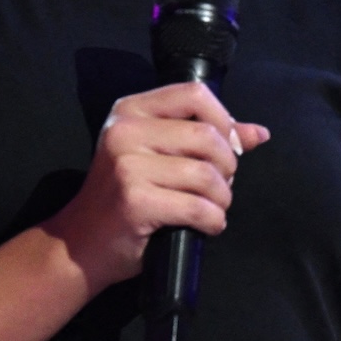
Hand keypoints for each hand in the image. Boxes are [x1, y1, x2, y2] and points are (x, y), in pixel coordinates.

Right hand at [43, 81, 270, 287]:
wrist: (81, 245)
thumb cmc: (125, 197)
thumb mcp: (159, 156)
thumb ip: (208, 138)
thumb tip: (259, 133)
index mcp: (131, 110)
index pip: (195, 94)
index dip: (224, 120)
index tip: (228, 148)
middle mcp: (125, 130)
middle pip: (207, 136)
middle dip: (227, 166)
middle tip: (219, 187)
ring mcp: (127, 165)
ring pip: (206, 174)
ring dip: (222, 198)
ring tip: (213, 208)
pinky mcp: (135, 200)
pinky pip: (198, 207)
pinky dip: (213, 220)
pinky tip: (207, 225)